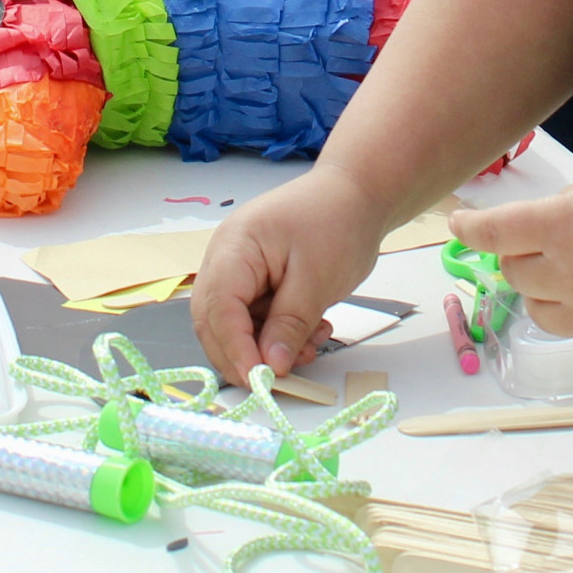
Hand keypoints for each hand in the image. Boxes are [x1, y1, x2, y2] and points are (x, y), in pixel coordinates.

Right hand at [192, 169, 389, 383]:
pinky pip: (255, 316)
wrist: (356, 193)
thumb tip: (271, 366)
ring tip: (311, 346)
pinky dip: (279, 333)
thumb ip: (290, 323)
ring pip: (235, 324)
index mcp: (234, 246)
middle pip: (215, 320)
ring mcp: (238, 268)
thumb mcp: (318, 278)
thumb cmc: (338, 221)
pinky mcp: (256, 279)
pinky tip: (311, 332)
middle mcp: (226, 258)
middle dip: (244, 354)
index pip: (219, 307)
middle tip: (278, 378)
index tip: (259, 379)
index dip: (234, 347)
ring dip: (267, 345)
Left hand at [450, 153, 572, 351]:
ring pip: (538, 310)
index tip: (460, 224)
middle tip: (542, 240)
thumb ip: (568, 207)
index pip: (491, 233)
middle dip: (517, 254)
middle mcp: (568, 272)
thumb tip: (545, 226)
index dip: (469, 228)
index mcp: (560, 225)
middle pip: (512, 272)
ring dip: (543, 290)